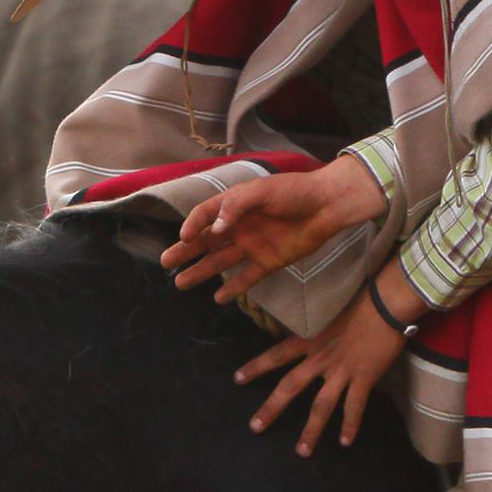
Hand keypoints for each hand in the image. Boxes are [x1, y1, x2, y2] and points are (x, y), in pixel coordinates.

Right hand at [160, 155, 385, 304]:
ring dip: (201, 272)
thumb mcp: (261, 191)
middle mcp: (239, 227)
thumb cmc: (293, 191)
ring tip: (181, 283)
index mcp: (234, 205)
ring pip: (220, 262)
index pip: (204, 216)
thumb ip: (235, 207)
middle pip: (206, 242)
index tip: (184, 238)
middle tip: (165, 263)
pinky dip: (234, 289)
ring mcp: (252, 246)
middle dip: (185, 252)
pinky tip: (219, 299)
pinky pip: (246, 277)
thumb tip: (214, 228)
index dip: (192, 226)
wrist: (326, 206)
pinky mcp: (268, 262)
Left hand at [235, 286, 405, 455]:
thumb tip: (310, 340)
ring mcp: (341, 371)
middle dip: (271, 408)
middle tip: (255, 427)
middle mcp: (320, 359)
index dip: (256, 367)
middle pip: (290, 387)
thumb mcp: (329, 315)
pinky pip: (354, 407)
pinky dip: (350, 425)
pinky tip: (345, 442)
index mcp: (310, 341)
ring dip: (311, 431)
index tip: (237, 378)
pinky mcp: (363, 378)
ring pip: (321, 406)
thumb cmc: (361, 304)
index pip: (276, 355)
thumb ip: (318, 332)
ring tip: (302, 451)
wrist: (387, 304)